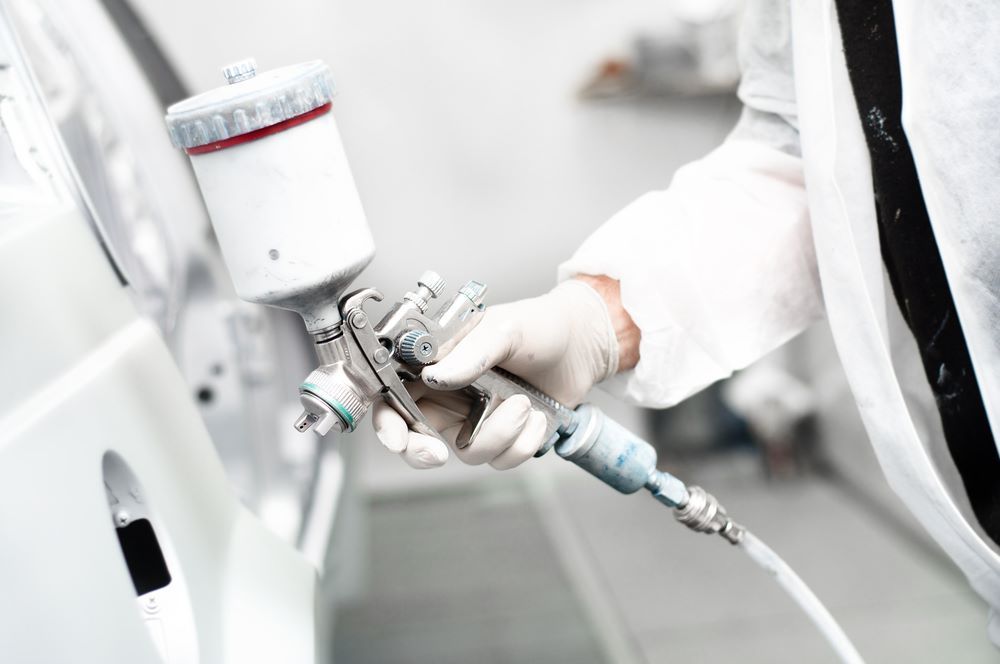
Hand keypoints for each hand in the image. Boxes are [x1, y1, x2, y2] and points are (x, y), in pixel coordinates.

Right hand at [372, 276, 638, 468]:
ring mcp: (477, 419)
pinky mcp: (505, 436)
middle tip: (439, 453)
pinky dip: (523, 444)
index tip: (396, 438)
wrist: (583, 343)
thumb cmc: (539, 325)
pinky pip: (502, 459)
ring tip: (524, 404)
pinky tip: (538, 418)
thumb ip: (469, 352)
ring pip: (468, 453)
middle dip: (423, 452)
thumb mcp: (503, 329)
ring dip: (498, 435)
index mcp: (437, 364)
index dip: (386, 422)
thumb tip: (436, 375)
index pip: (394, 396)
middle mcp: (450, 395)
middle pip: (417, 439)